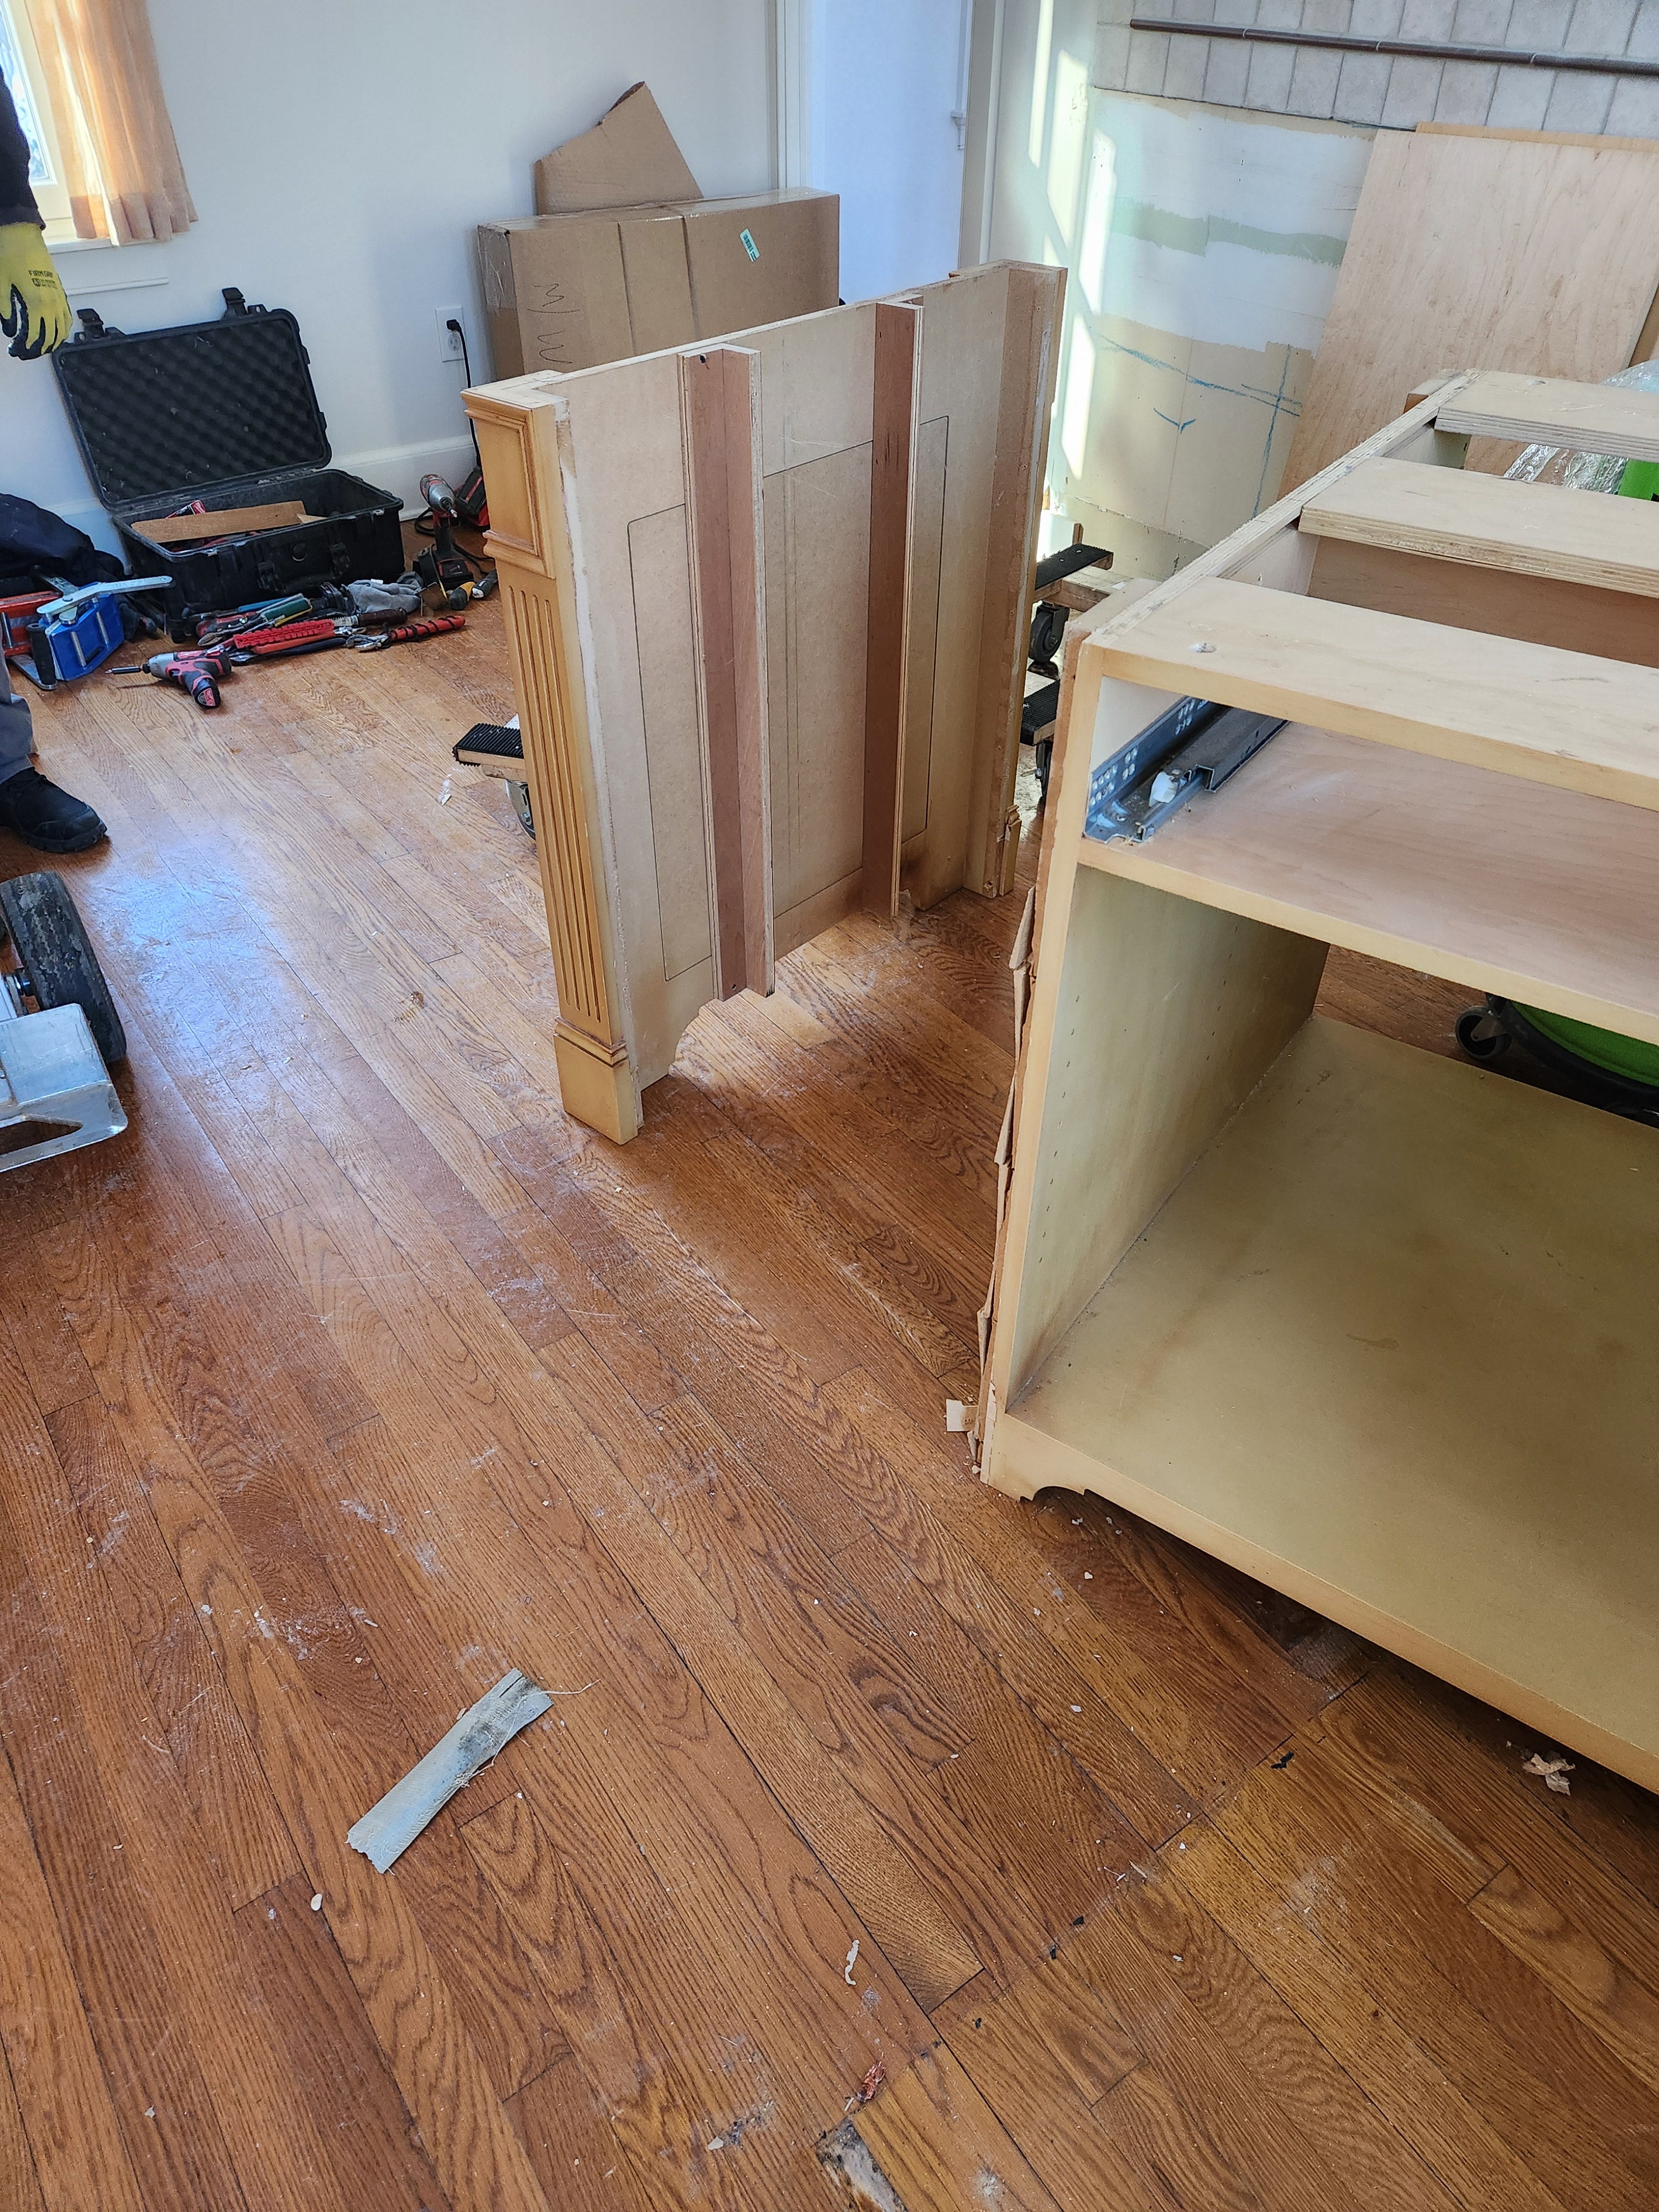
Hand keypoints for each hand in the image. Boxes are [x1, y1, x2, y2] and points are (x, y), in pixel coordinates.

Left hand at [0, 222, 70, 358]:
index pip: (35, 336)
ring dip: (51, 342)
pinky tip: (54, 332)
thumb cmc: (9, 252)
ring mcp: (58, 296)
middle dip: (37, 349)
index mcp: (36, 302)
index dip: (25, 348)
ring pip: (62, 330)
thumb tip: (9, 330)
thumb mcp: (0, 283)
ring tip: (38, 346)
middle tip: (24, 352)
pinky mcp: (59, 290)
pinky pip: (66, 317)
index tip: (16, 351)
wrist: (20, 232)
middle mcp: (52, 302)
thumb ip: (5, 309)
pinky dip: (62, 329)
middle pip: (50, 337)